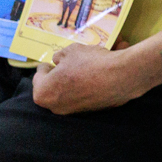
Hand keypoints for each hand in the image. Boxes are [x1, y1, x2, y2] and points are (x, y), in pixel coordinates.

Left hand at [31, 41, 159, 113]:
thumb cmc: (89, 63)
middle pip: (56, 86)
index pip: (39, 76)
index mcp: (43, 93)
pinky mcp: (92, 111)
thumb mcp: (71, 51)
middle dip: (62, 74)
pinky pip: (87, 94)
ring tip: (91, 62)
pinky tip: (102, 70)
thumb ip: (60, 56)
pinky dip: (91, 84)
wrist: (122, 77)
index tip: (53, 61)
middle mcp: (55, 107)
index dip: (47, 65)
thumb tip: (59, 61)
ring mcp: (75, 111)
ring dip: (78, 78)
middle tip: (71, 62)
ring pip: (73, 90)